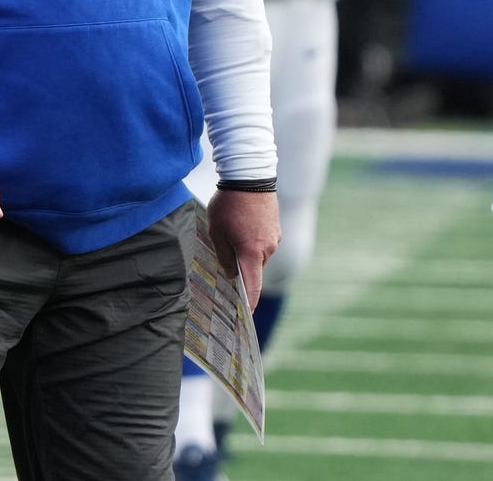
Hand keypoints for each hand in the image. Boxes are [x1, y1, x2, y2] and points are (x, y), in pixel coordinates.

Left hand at [206, 188, 280, 311]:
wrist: (249, 176)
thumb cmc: (228, 205)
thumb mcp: (217, 231)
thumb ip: (224, 256)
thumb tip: (231, 273)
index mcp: (252, 253)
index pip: (252, 287)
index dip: (248, 303)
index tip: (245, 316)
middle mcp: (267, 249)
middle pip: (253, 270)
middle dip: (241, 269)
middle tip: (226, 265)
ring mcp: (274, 238)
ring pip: (258, 255)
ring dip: (246, 251)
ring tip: (231, 234)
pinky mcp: (276, 228)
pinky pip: (263, 242)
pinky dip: (253, 240)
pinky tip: (241, 227)